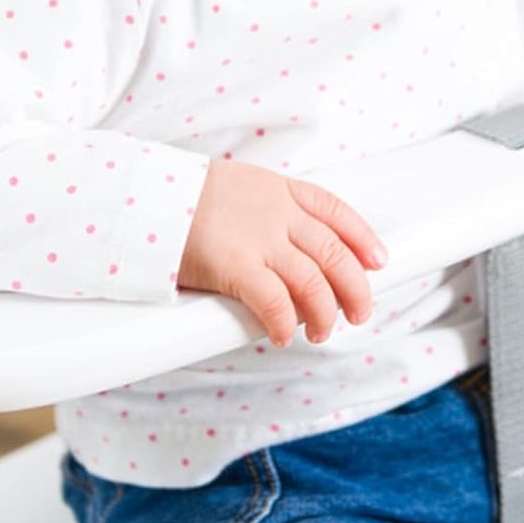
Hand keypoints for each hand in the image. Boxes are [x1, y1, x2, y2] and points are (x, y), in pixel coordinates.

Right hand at [176, 159, 385, 345]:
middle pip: (335, 253)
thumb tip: (285, 245)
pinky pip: (275, 302)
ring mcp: (259, 239)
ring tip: (320, 332)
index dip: (363, 238)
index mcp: (278, 190)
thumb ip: (265, 210)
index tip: (378, 260)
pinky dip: (283, 323)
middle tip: (359, 312)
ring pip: (314, 282)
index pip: (335, 212)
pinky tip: (281, 335)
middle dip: (355, 288)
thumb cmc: (182, 198)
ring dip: (323, 313)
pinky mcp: (236, 266)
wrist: (145, 196)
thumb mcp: (235, 187)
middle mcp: (277, 213)